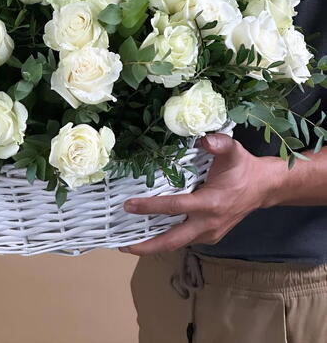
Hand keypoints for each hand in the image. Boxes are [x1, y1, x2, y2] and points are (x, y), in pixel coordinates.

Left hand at [119, 133, 283, 255]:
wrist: (264, 188)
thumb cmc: (243, 168)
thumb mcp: (233, 150)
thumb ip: (219, 143)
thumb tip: (204, 138)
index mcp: (211, 203)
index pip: (175, 207)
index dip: (150, 207)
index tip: (129, 206)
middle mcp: (208, 223)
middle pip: (172, 241)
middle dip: (146, 246)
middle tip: (122, 244)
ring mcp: (209, 234)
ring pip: (177, 243)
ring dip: (153, 245)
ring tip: (129, 242)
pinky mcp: (209, 236)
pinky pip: (184, 240)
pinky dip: (166, 239)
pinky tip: (150, 234)